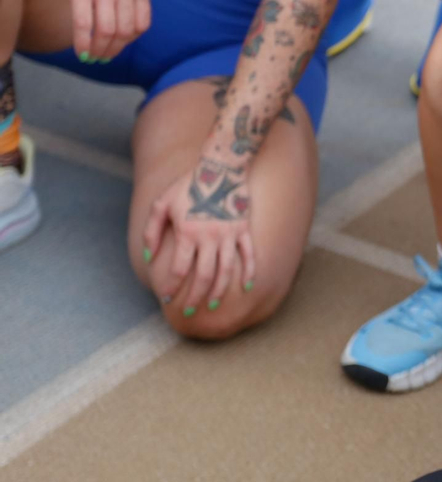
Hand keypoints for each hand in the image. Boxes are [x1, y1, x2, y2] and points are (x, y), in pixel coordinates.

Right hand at [36, 0, 149, 61]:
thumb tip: (123, 28)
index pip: (142, 24)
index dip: (129, 41)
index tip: (117, 47)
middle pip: (125, 32)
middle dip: (114, 50)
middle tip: (102, 57)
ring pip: (107, 31)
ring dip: (99, 50)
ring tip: (91, 56)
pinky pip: (85, 24)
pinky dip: (83, 43)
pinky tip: (79, 52)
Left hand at [142, 157, 256, 313]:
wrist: (219, 169)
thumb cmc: (186, 186)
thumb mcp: (161, 204)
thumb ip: (152, 230)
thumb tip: (150, 256)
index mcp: (188, 233)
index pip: (179, 269)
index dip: (172, 287)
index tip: (167, 298)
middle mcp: (210, 238)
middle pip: (204, 276)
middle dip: (195, 297)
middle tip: (189, 312)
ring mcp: (229, 235)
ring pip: (226, 271)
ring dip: (219, 291)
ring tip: (213, 304)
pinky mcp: (244, 231)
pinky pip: (249, 255)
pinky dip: (249, 272)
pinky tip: (247, 286)